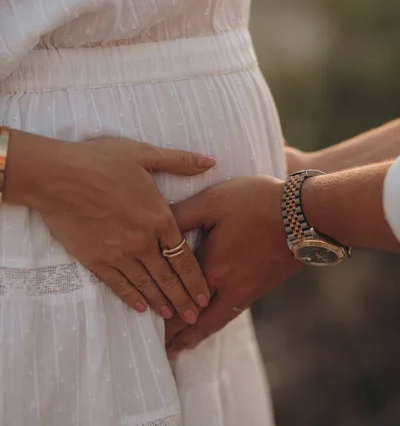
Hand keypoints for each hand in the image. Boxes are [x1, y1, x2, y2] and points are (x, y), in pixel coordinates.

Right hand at [5, 131, 214, 322]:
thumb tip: (210, 161)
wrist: (57, 177)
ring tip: (172, 317)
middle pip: (168, 278)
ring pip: (146, 285)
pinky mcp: (95, 260)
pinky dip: (131, 297)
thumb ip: (179, 161)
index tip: (205, 296)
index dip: (195, 279)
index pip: (183, 256)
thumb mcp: (144, 154)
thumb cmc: (101, 161)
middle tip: (194, 317)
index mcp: (158, 217)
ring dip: (160, 303)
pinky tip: (140, 308)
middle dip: (183, 299)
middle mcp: (142, 242)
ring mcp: (118, 254)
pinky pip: (118, 284)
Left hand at [165, 176, 299, 352]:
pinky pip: (233, 311)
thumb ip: (181, 215)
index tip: (148, 325)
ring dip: (198, 334)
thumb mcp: (213, 201)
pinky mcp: (262, 284)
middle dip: (178, 336)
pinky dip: (218, 321)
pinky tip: (218, 318)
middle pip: (197, 319)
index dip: (163, 316)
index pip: (178, 299)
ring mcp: (247, 288)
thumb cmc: (256, 203)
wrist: (305, 214)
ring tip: (184, 346)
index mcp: (210, 267)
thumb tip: (154, 226)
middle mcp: (227, 286)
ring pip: (217, 320)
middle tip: (164, 351)